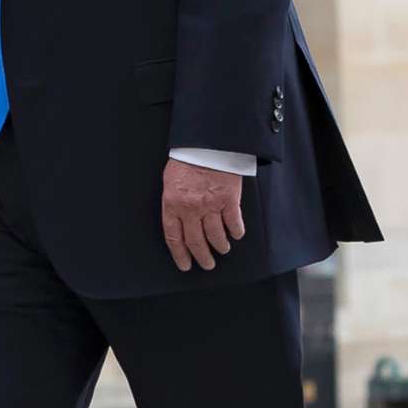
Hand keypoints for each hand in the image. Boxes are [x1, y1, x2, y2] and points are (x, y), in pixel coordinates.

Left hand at [160, 158, 245, 272]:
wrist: (207, 143)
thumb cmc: (187, 159)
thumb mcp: (170, 181)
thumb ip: (173, 202)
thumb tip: (177, 220)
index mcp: (173, 204)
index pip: (174, 238)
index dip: (180, 254)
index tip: (185, 265)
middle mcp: (191, 209)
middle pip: (196, 241)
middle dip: (202, 257)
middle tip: (207, 264)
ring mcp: (210, 205)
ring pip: (216, 236)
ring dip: (220, 246)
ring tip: (222, 250)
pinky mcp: (229, 199)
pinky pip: (234, 223)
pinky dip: (236, 232)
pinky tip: (236, 235)